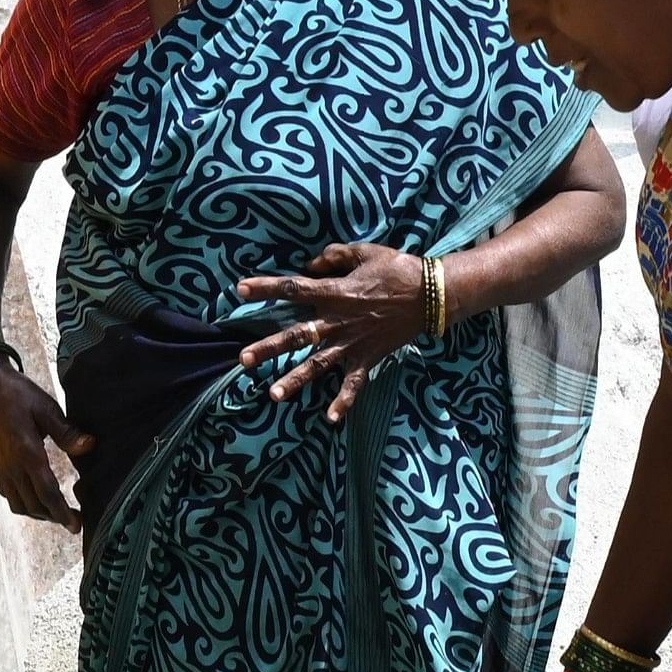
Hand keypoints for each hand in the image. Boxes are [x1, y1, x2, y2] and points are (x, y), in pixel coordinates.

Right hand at [0, 361, 91, 529]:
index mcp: (26, 453)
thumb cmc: (16, 393)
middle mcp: (10, 466)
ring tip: (55, 512)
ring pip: (18, 504)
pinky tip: (33, 497)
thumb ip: (66, 432)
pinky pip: (7, 494)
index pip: (47, 493)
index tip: (76, 526)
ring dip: (38, 513)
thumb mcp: (46, 408)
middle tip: (73, 520)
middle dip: (54, 517)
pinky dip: (22, 503)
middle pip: (33, 505)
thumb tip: (90, 446)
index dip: (62, 513)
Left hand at [235, 241, 432, 422]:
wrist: (432, 293)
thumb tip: (309, 265)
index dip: (266, 288)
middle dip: (269, 348)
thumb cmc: (397, 269)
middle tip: (243, 359)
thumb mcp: (364, 252)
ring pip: (318, 364)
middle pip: (296, 336)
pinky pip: (354, 383)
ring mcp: (352, 343)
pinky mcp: (368, 358)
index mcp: (335, 293)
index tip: (240, 290)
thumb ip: (334, 256)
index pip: (293, 289)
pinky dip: (344, 402)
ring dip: (295, 380)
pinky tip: (330, 419)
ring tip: (272, 395)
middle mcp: (338, 322)